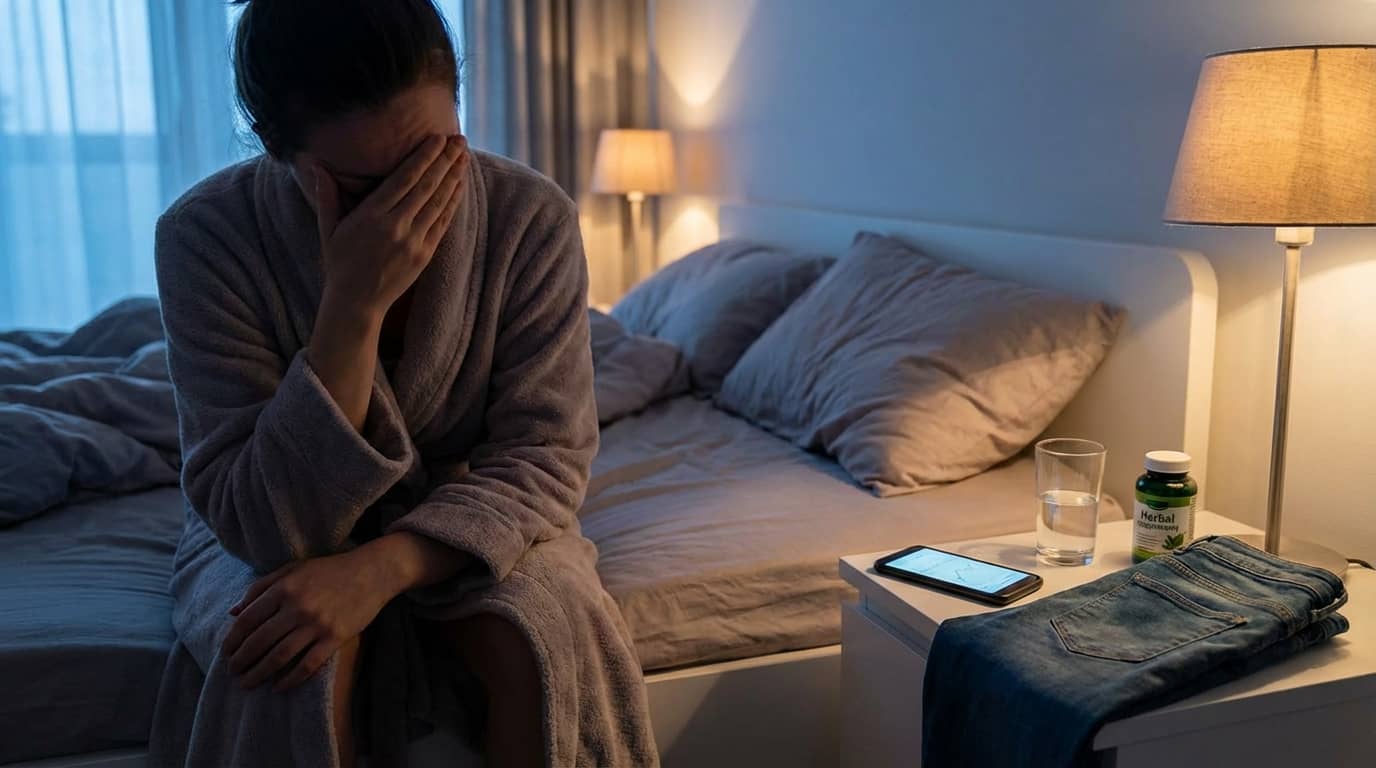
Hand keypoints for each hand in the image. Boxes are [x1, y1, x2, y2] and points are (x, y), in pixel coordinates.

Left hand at [221, 550, 390, 691]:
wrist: (372, 572)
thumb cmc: (330, 570)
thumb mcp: (293, 569)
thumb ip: (261, 587)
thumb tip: (233, 612)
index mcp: (284, 588)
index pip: (248, 620)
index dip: (232, 639)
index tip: (226, 652)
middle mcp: (297, 607)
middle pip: (260, 641)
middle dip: (241, 660)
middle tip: (233, 672)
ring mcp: (317, 624)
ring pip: (279, 656)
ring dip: (259, 673)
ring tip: (248, 683)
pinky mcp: (335, 637)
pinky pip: (308, 664)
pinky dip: (290, 679)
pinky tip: (279, 687)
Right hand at [312, 134, 468, 317]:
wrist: (356, 303)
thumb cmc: (339, 264)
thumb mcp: (328, 229)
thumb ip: (327, 196)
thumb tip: (314, 166)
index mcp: (371, 216)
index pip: (404, 178)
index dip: (423, 157)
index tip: (436, 138)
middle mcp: (395, 226)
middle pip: (426, 186)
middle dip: (444, 160)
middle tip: (458, 139)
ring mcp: (413, 241)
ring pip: (438, 202)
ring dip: (453, 177)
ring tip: (464, 156)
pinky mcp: (424, 255)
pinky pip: (442, 223)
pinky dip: (452, 202)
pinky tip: (459, 186)